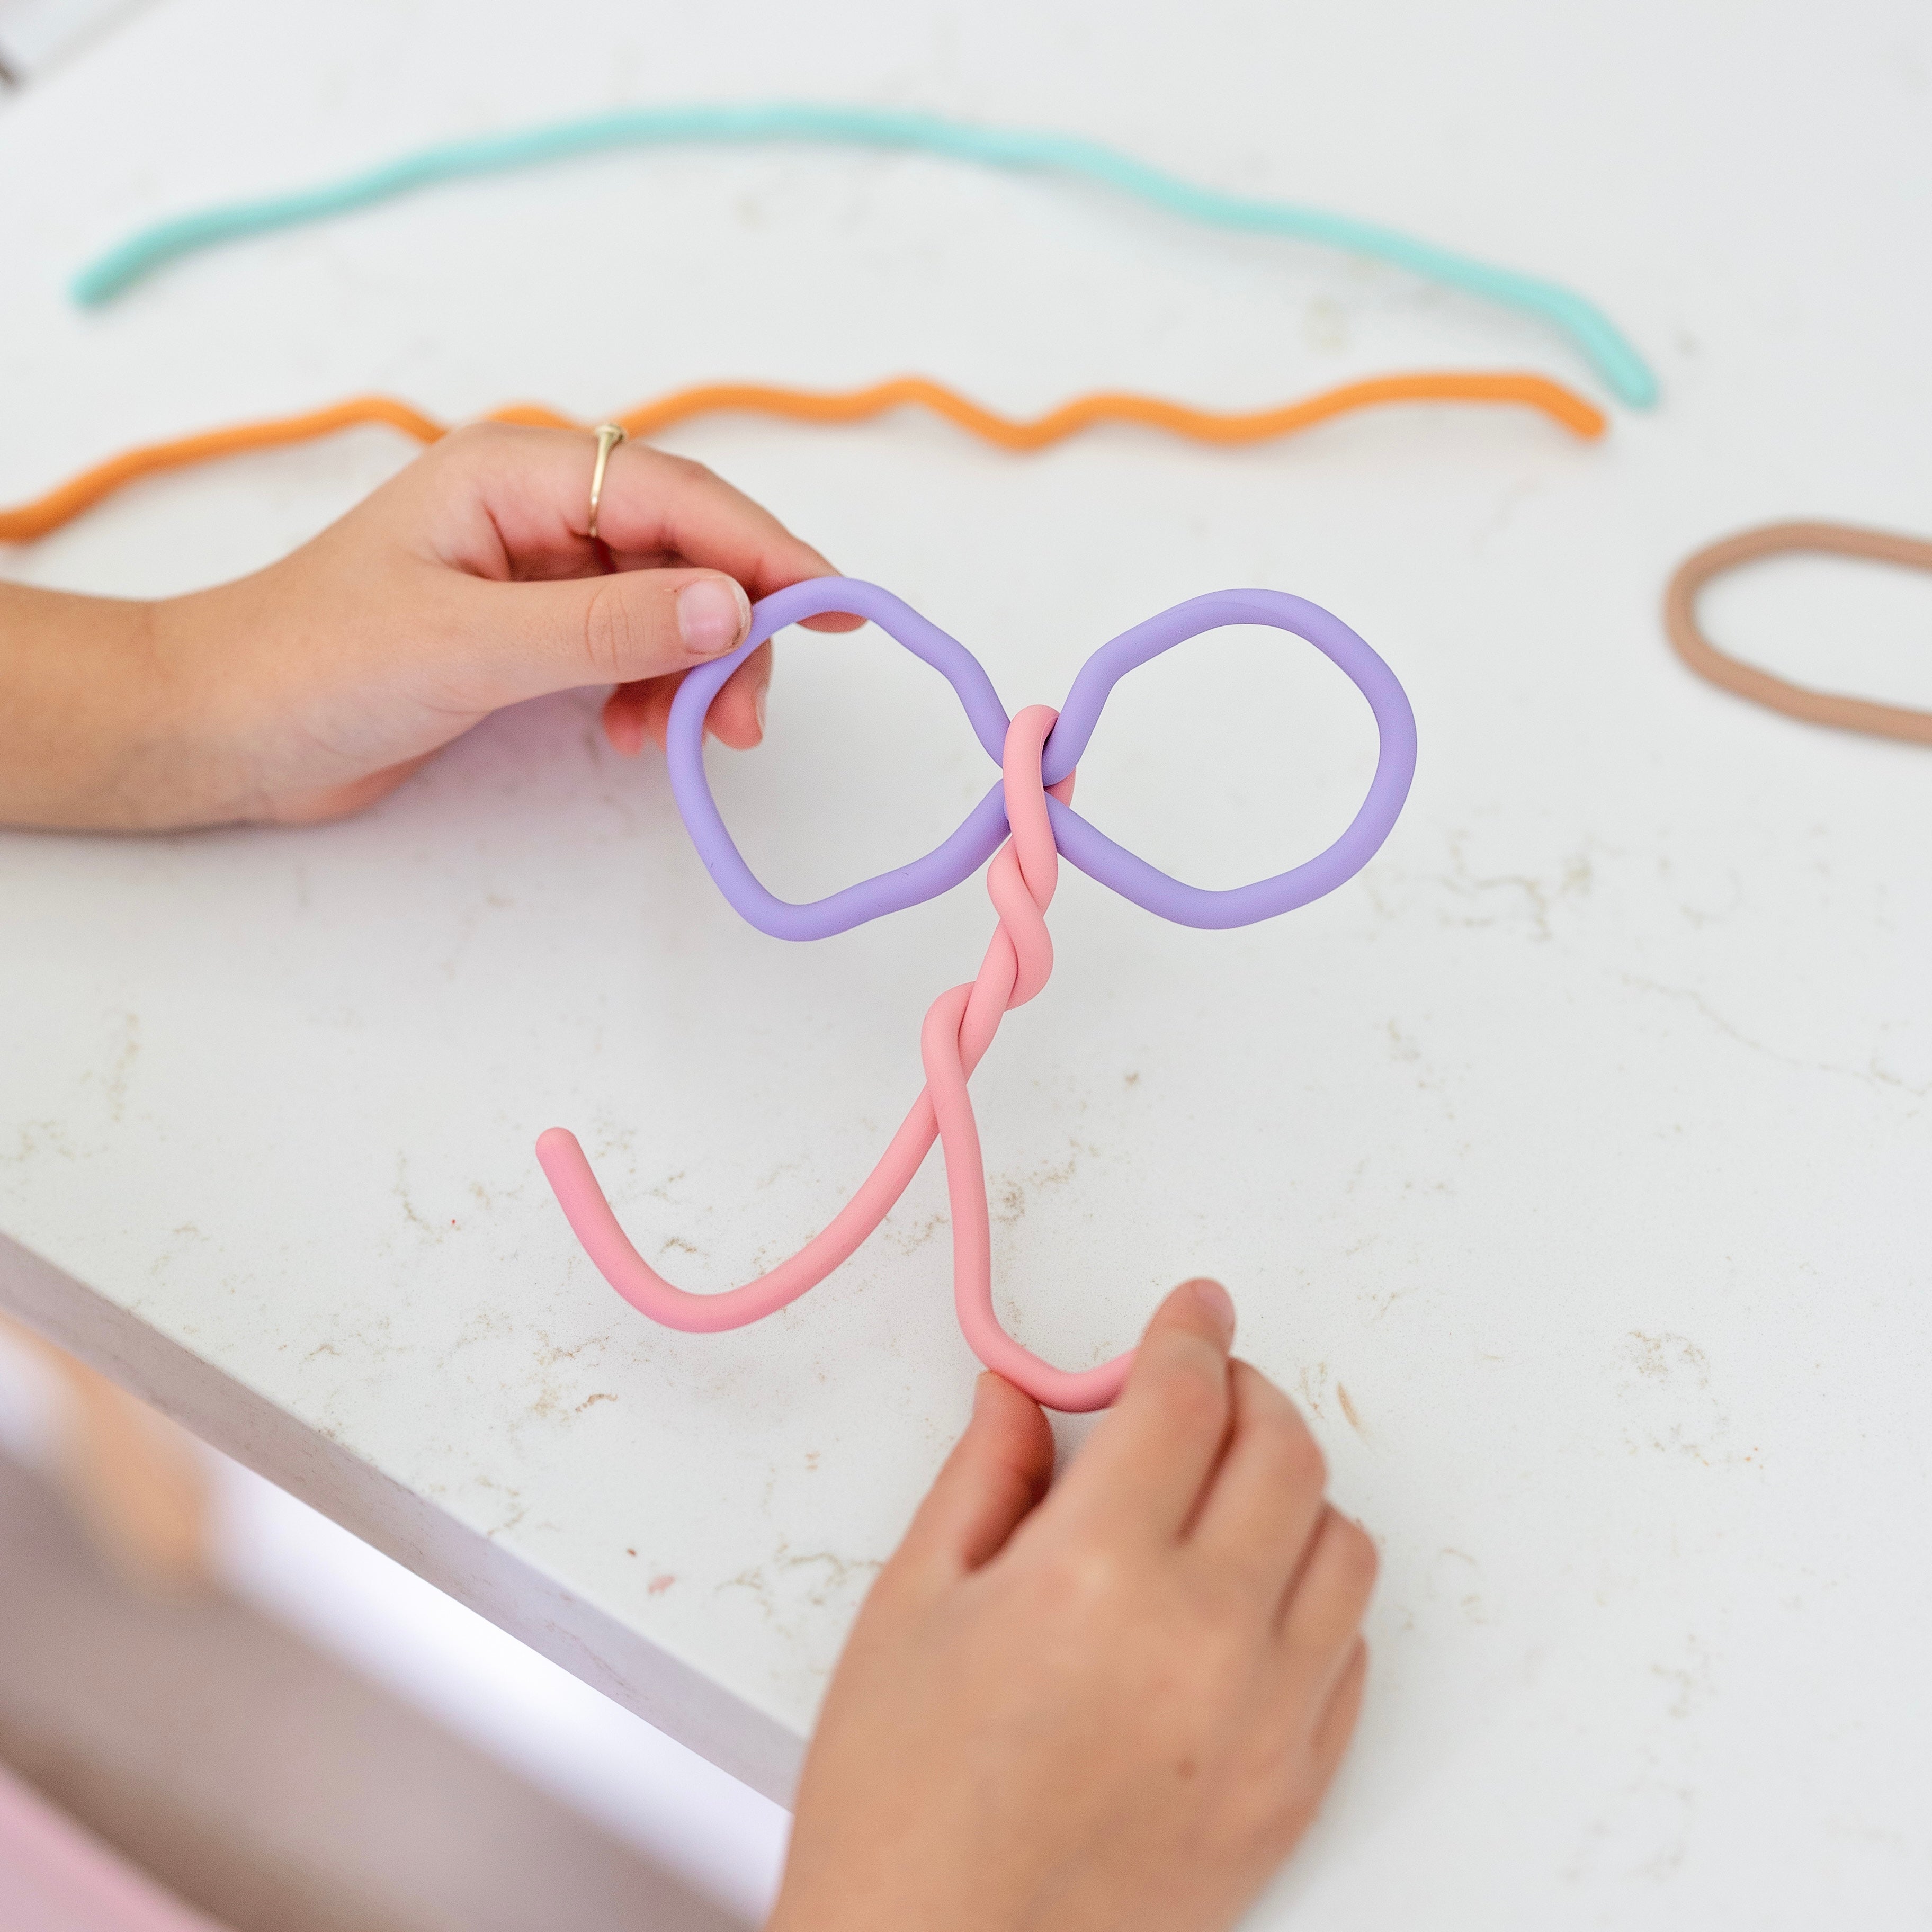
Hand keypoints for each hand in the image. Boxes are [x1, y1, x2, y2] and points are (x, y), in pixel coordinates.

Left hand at [0, 422, 856, 828]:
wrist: (221, 729)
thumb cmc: (314, 665)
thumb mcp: (468, 646)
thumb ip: (604, 626)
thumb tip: (728, 607)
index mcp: (515, 474)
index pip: (676, 497)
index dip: (767, 550)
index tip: (840, 607)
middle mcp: (535, 510)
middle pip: (685, 550)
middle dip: (732, 630)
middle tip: (745, 719)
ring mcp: (534, 572)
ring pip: (666, 606)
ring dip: (693, 672)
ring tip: (685, 741)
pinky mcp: (527, 631)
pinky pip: (628, 648)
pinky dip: (650, 692)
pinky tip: (631, 736)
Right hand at [770, 1281, 1375, 1931]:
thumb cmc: (900, 1807)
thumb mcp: (909, 1608)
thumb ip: (984, 1479)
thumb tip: (1022, 1396)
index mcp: (1094, 1576)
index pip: (1184, 1400)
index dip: (1189, 1331)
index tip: (1191, 1311)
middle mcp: (1201, 1641)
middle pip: (1283, 1453)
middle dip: (1244, 1393)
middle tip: (1197, 1391)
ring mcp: (1262, 1724)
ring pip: (1341, 1547)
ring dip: (1290, 1492)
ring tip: (1221, 1495)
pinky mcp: (1289, 1794)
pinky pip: (1349, 1656)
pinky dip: (1310, 1599)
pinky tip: (1242, 1600)